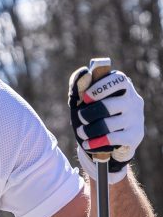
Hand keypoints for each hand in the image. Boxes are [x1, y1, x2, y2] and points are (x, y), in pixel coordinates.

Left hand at [68, 66, 143, 183]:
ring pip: (109, 124)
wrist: (108, 140)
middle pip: (110, 105)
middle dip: (89, 113)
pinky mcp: (135, 135)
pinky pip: (113, 138)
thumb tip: (84, 72)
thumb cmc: (93, 113)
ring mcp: (136, 118)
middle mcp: (133, 100)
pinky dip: (96, 142)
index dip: (99, 88)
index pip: (118, 80)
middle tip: (80, 117)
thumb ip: (79, 86)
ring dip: (90, 130)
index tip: (85, 98)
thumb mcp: (83, 100)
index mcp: (122, 86)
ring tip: (81, 132)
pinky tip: (87, 143)